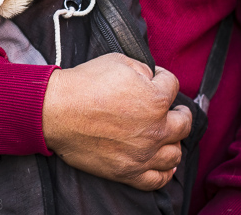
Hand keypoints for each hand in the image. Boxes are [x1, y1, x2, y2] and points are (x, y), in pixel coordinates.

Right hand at [42, 53, 191, 190]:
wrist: (57, 110)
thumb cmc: (85, 83)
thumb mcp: (118, 61)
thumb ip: (143, 69)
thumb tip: (151, 77)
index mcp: (155, 99)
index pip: (173, 85)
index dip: (163, 77)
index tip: (156, 78)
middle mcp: (155, 129)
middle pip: (183, 123)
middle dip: (179, 111)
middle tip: (174, 108)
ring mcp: (143, 154)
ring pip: (175, 153)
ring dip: (174, 141)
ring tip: (167, 134)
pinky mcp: (129, 172)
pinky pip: (158, 179)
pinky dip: (165, 171)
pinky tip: (163, 162)